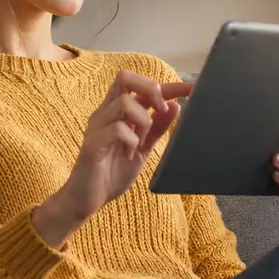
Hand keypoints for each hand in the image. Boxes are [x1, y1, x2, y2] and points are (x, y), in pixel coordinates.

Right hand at [34, 71, 190, 246]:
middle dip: (151, 89)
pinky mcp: (92, 144)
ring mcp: (96, 127)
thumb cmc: (111, 173)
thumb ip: (157, 128)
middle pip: (125, 78)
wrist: (86, 200)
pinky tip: (129, 153)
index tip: (192, 88)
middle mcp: (105, 113)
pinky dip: (131, 139)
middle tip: (162, 109)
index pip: (141, 86)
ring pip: (124, 103)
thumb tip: (175, 106)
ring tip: (141, 141)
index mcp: (116, 112)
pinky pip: (117, 129)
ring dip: (143, 120)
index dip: (168, 85)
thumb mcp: (142, 149)